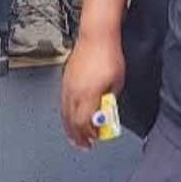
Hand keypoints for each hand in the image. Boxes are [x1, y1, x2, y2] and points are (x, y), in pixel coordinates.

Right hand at [61, 33, 125, 149]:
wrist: (96, 36)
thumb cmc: (109, 55)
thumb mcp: (117, 82)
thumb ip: (111, 99)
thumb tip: (107, 109)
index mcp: (88, 95)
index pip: (84, 123)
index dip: (88, 135)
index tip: (94, 140)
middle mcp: (75, 92)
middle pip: (72, 121)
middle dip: (78, 136)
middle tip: (84, 145)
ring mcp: (68, 86)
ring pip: (64, 113)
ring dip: (70, 127)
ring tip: (75, 136)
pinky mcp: (65, 79)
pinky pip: (63, 103)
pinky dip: (67, 114)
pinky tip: (71, 117)